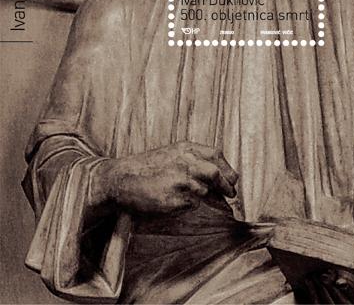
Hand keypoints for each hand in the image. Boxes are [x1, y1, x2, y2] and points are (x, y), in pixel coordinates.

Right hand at [90, 141, 237, 214]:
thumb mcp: (172, 153)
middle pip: (215, 174)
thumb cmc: (146, 167)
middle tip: (230, 194)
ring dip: (203, 197)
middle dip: (226, 186)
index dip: (227, 169)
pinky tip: (175, 201)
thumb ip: (194, 159)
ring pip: (203, 192)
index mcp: (185, 148)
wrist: (120, 178)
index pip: (216, 155)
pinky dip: (188, 205)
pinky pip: (190, 205)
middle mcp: (184, 162)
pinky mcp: (173, 199)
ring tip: (191, 197)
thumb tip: (219, 175)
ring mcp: (179, 181)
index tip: (231, 180)